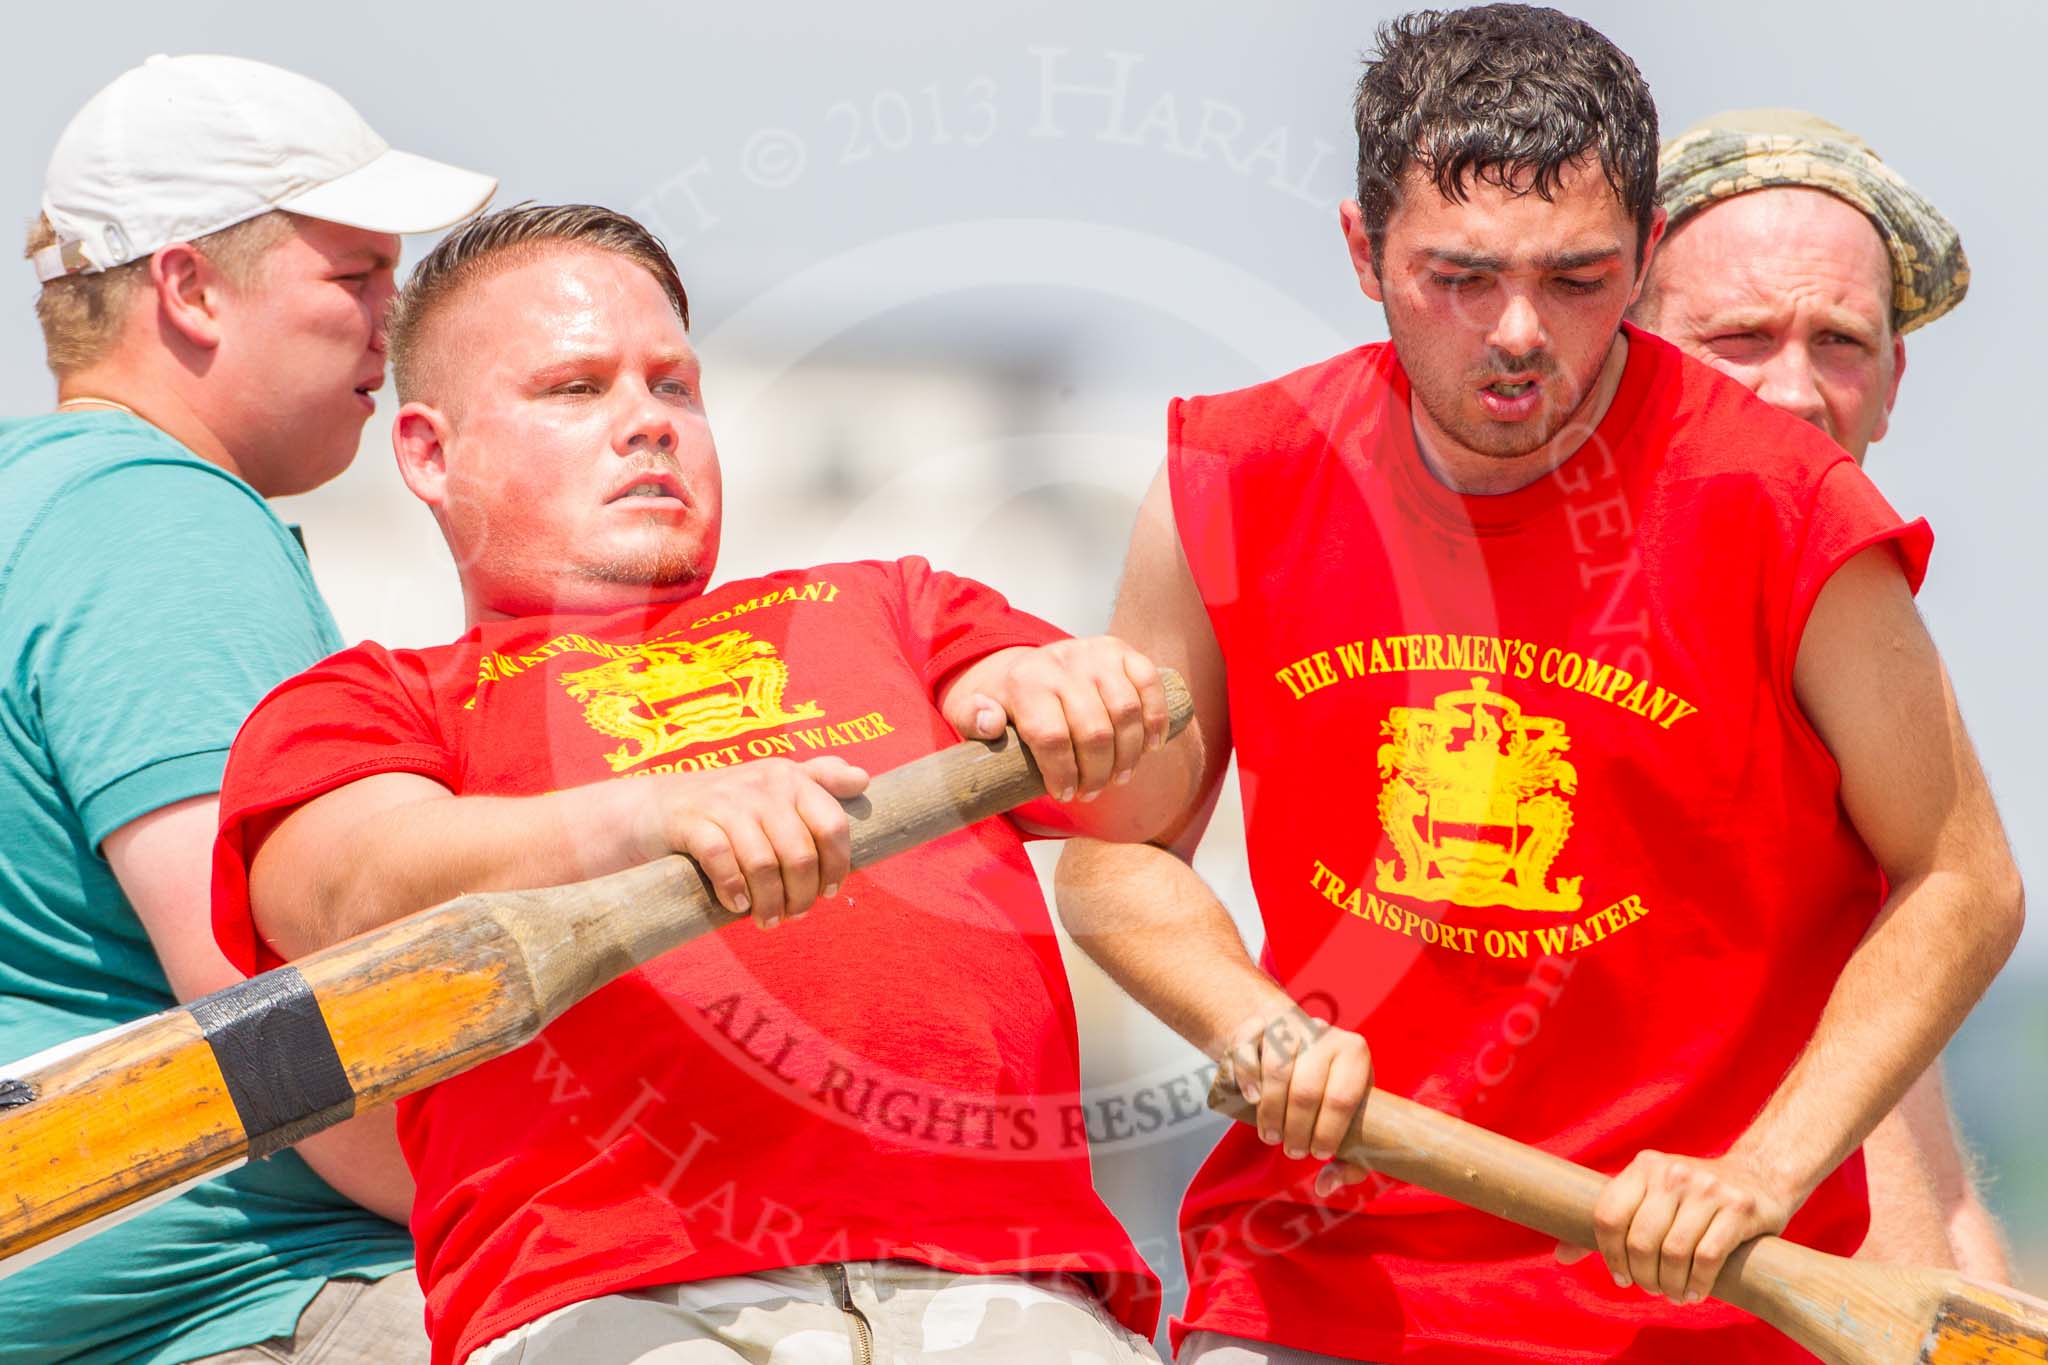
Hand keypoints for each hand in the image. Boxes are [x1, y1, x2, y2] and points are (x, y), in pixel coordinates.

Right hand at [635, 757, 868, 927]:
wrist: (656, 806)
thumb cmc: (728, 804)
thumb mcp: (775, 783)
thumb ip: (820, 777)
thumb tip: (863, 779)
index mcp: (790, 778)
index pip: (833, 825)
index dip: (837, 866)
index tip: (828, 892)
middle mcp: (763, 786)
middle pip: (800, 854)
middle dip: (802, 894)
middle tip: (794, 914)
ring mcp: (726, 802)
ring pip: (763, 864)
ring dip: (769, 902)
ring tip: (768, 920)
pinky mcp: (692, 821)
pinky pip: (723, 862)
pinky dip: (733, 891)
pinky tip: (736, 905)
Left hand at [940, 637, 1169, 802]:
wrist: (1023, 665)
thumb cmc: (1001, 702)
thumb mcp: (968, 713)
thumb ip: (973, 720)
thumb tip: (989, 723)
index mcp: (1024, 682)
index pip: (1052, 737)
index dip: (1063, 774)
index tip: (1066, 794)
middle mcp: (1061, 662)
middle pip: (1094, 731)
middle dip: (1097, 773)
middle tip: (1093, 792)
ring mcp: (1094, 653)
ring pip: (1126, 711)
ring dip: (1129, 754)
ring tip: (1119, 777)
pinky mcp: (1120, 650)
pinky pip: (1149, 683)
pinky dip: (1156, 719)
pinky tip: (1151, 747)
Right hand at [1224, 1006, 1373, 1197]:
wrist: (1292, 1041)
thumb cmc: (1326, 1089)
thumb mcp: (1348, 1118)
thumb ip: (1349, 1160)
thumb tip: (1324, 1185)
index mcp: (1354, 1053)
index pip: (1343, 1098)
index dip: (1328, 1132)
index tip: (1318, 1154)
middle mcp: (1324, 1034)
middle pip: (1307, 1089)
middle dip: (1296, 1129)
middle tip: (1291, 1151)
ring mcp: (1289, 1025)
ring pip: (1277, 1070)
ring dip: (1271, 1111)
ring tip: (1271, 1137)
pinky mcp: (1257, 1024)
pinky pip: (1247, 1049)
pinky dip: (1247, 1076)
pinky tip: (1251, 1100)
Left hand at [1557, 1150, 1798, 1304]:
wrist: (1760, 1175)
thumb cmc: (1692, 1197)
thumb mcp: (1650, 1196)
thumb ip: (1610, 1223)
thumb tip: (1560, 1256)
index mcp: (1643, 1167)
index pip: (1608, 1215)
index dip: (1608, 1254)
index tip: (1621, 1276)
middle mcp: (1671, 1172)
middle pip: (1639, 1240)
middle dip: (1643, 1276)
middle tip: (1652, 1289)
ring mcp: (1706, 1187)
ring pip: (1673, 1252)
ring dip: (1669, 1285)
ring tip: (1673, 1293)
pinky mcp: (1739, 1207)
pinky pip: (1707, 1257)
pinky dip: (1697, 1284)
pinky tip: (1695, 1292)